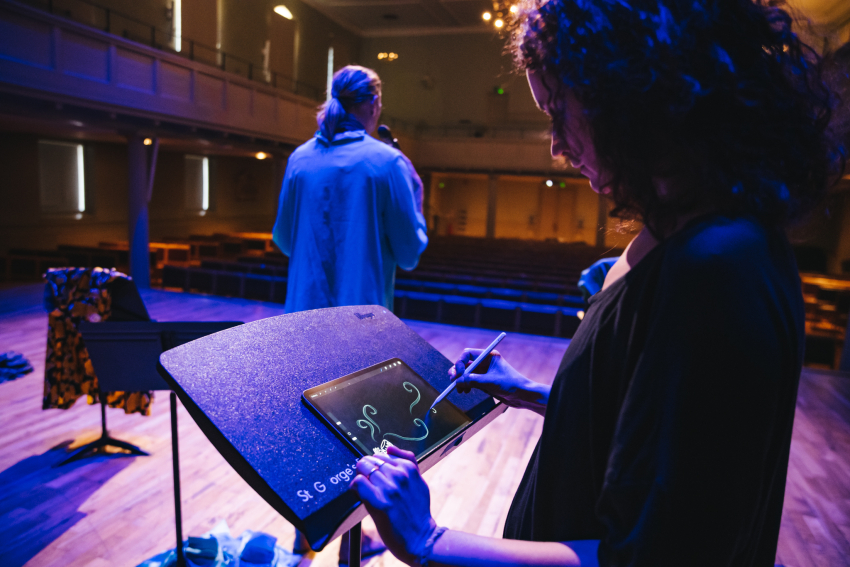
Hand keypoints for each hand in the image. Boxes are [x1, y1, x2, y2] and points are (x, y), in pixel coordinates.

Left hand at [350, 446, 436, 565]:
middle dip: (365, 470)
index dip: (374, 466)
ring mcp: (390, 488)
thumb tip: (390, 448)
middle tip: (368, 485)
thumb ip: (408, 462)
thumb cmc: (418, 512)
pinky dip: (355, 488)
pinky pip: (358, 484)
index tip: (375, 478)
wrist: (421, 538)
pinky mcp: (380, 503)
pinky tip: (360, 496)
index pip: (381, 455)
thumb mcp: (420, 481)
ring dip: (361, 480)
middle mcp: (400, 475)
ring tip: (366, 492)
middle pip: (370, 461)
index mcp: (409, 468)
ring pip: (363, 470)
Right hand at [449, 349, 548, 414]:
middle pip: (465, 364)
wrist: (522, 395)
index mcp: (488, 356)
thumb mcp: (490, 382)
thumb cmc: (511, 384)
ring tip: (460, 389)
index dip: (460, 363)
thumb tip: (457, 382)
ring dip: (460, 380)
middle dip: (457, 372)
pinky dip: (465, 385)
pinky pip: (470, 381)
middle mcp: (485, 362)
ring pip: (466, 374)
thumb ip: (472, 381)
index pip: (468, 354)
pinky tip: (465, 391)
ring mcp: (484, 372)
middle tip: (453, 382)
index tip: (458, 374)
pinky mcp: (484, 381)